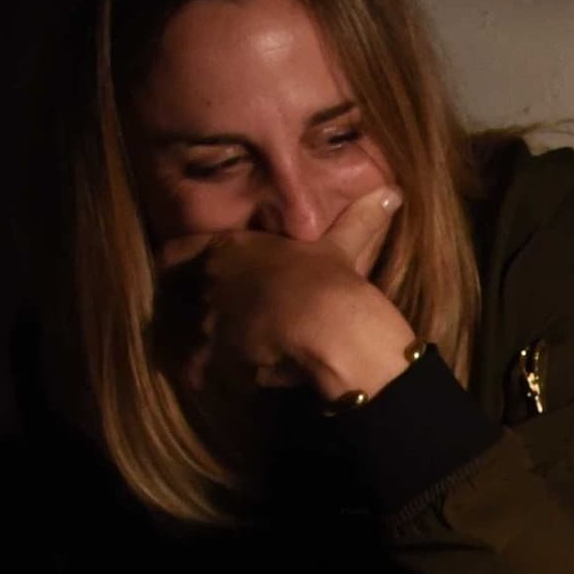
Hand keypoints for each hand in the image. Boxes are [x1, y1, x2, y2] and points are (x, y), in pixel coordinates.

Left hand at [155, 185, 418, 402]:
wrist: (328, 327)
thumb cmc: (331, 278)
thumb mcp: (344, 244)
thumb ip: (363, 218)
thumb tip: (394, 193)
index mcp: (230, 248)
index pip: (179, 251)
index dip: (179, 262)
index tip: (183, 271)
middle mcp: (208, 281)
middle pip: (179, 296)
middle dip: (194, 307)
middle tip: (214, 319)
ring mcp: (207, 322)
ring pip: (191, 336)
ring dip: (206, 345)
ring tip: (227, 355)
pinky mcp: (215, 361)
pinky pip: (204, 372)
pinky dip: (217, 377)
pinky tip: (238, 380)